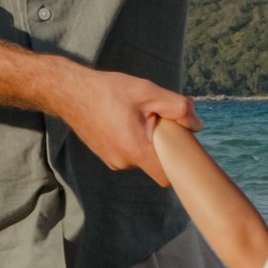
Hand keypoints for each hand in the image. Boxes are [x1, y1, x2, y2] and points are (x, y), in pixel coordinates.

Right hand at [52, 63, 197, 174]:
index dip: (178, 165)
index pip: (167, 176)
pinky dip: (133, 140)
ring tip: (139, 116)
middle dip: (162, 145)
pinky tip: (126, 120)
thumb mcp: (148, 91)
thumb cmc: (109, 91)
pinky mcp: (105, 154)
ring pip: (141, 156)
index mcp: (136, 151)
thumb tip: (197, 125)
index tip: (183, 148)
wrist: (70, 92)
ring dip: (146, 141)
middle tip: (159, 120)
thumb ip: (178, 108)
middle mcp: (123, 162)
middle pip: (155, 163)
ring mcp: (112, 160)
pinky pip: (128, 152)